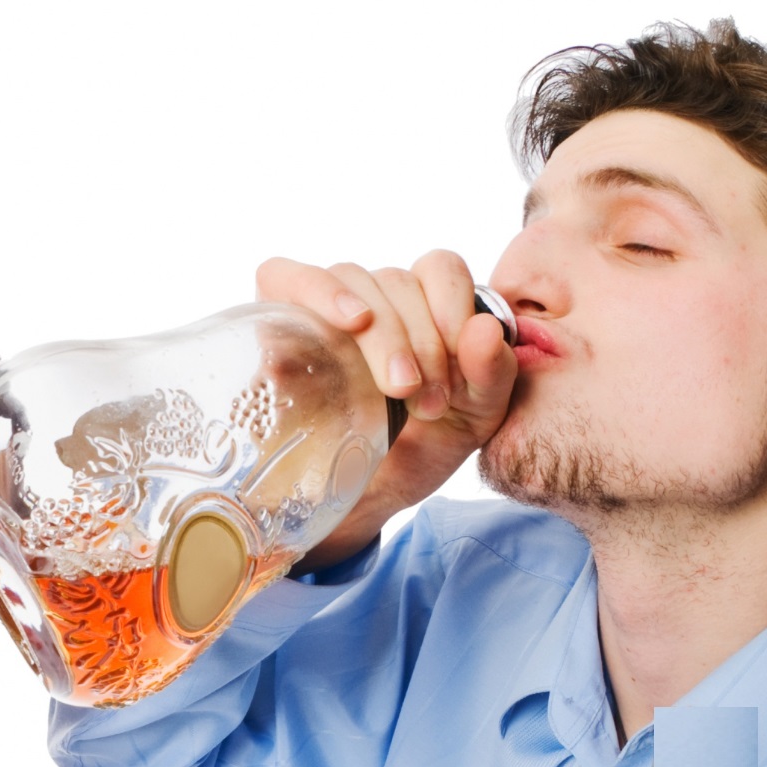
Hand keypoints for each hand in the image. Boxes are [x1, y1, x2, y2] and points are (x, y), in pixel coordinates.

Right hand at [257, 253, 516, 570]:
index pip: (438, 268)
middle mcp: (372, 296)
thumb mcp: (473, 419)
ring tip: (397, 390)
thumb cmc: (419, 450)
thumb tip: (484, 330)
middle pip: (396, 279)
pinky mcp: (273, 319)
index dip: (453, 309)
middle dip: (421, 341)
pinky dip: (321, 292)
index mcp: (422, 305)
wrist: (361, 498)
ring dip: (384, 333)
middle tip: (426, 403)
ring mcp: (319, 305)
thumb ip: (493, 376)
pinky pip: (284, 275)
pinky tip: (350, 322)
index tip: (458, 375)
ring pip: (353, 279)